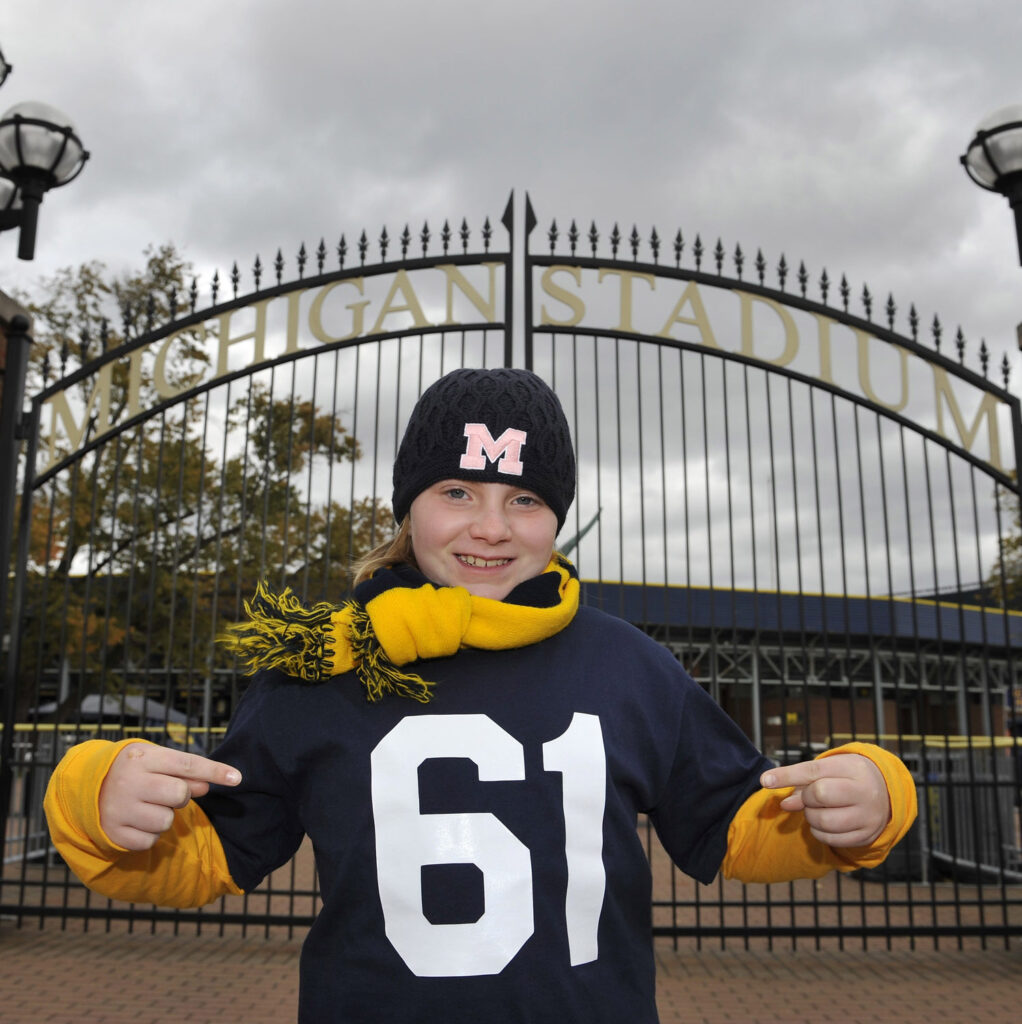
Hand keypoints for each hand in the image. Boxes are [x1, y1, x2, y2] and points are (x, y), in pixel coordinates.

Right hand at [99, 743, 241, 850]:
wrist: (87, 788)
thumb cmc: (135, 771)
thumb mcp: (156, 761)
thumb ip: (184, 771)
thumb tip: (208, 786)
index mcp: (142, 757)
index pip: (188, 764)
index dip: (215, 771)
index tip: (238, 778)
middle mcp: (129, 781)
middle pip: (180, 794)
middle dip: (181, 796)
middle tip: (165, 792)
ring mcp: (119, 808)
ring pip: (166, 821)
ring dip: (164, 817)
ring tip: (147, 806)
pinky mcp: (113, 833)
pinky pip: (150, 841)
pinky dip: (149, 834)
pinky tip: (136, 821)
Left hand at [760, 753, 889, 847]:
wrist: (884, 792)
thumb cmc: (846, 777)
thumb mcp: (828, 771)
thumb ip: (802, 782)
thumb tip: (785, 804)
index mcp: (852, 768)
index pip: (813, 770)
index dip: (786, 775)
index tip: (764, 780)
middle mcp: (864, 791)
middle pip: (820, 794)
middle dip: (806, 798)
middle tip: (810, 798)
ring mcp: (868, 815)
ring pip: (824, 821)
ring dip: (810, 817)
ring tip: (817, 810)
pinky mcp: (867, 835)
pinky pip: (832, 840)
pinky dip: (819, 833)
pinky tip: (824, 824)